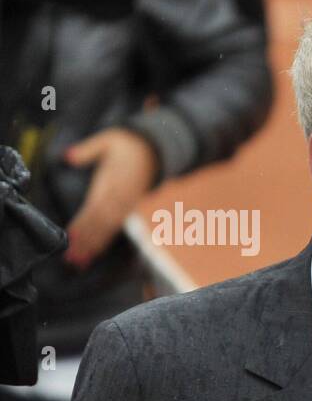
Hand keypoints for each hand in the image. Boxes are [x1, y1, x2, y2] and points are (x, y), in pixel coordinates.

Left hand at [63, 128, 159, 269]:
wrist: (155, 151)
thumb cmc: (126, 144)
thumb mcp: (108, 139)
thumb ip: (88, 149)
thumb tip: (67, 156)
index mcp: (113, 182)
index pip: (96, 205)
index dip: (84, 222)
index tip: (72, 236)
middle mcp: (120, 197)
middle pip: (102, 223)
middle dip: (87, 241)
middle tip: (73, 258)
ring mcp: (125, 206)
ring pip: (109, 229)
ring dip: (94, 246)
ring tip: (80, 261)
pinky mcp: (127, 210)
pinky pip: (115, 228)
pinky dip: (103, 241)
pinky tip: (93, 252)